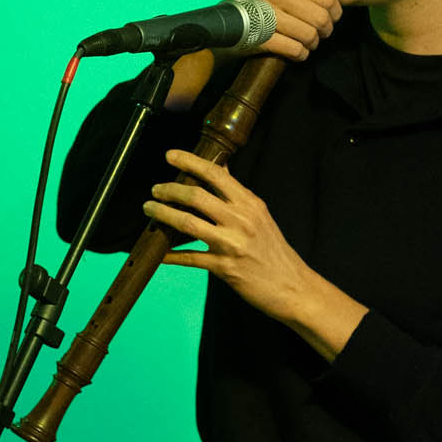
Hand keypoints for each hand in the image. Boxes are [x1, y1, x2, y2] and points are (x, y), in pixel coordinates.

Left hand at [144, 149, 314, 321]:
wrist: (292, 286)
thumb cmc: (273, 250)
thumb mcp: (260, 215)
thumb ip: (237, 194)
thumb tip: (221, 168)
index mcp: (250, 203)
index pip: (216, 174)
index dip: (190, 161)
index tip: (170, 155)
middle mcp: (241, 220)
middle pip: (196, 196)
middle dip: (169, 190)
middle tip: (155, 190)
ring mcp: (232, 244)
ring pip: (187, 224)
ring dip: (163, 215)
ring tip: (150, 210)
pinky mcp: (224, 268)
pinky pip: (190, 259)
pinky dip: (171, 255)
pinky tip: (158, 254)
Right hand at [235, 0, 340, 62]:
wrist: (229, 16)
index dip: (335, 9)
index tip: (334, 15)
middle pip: (320, 18)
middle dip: (326, 28)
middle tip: (324, 31)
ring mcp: (267, 16)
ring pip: (309, 35)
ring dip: (314, 42)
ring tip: (311, 41)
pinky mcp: (262, 38)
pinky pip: (294, 49)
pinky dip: (301, 53)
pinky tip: (300, 51)